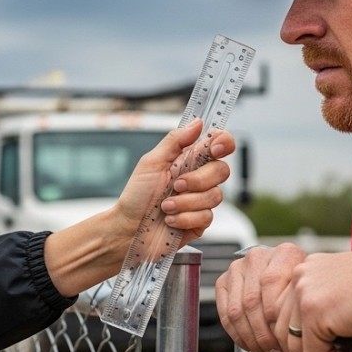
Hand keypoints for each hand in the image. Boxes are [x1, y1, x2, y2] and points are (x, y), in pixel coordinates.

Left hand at [116, 120, 234, 244]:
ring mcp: (201, 201)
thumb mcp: (151, 162)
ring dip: (185, 202)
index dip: (224, 143)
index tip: (214, 149)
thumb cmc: (136, 196)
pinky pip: (207, 217)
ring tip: (165, 207)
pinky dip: (184, 218)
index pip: (219, 145)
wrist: (128, 229)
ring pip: (215, 196)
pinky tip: (170, 221)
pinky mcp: (201, 222)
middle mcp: (199, 179)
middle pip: (222, 170)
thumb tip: (198, 122)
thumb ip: (175, 141)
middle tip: (176, 185)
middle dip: (198, 180)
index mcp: (189, 160)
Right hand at [216, 242, 306, 351]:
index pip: (271, 285)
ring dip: (250, 338)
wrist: (290, 280)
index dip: (277, 319)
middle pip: (252, 302)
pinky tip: (251, 345)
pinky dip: (237, 334)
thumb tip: (299, 345)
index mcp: (285, 253)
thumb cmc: (305, 291)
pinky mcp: (223, 282)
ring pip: (237, 311)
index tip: (289, 344)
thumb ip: (305, 308)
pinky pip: (225, 314)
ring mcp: (238, 268)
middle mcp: (258, 256)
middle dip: (264, 335)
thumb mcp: (313, 293)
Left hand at [278, 248, 351, 351]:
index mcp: (308, 268)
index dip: (298, 338)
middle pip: (282, 329)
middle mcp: (301, 276)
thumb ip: (327, 306)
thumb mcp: (349, 292)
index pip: (284, 311)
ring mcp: (304, 292)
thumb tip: (310, 341)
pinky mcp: (314, 312)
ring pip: (293, 345)